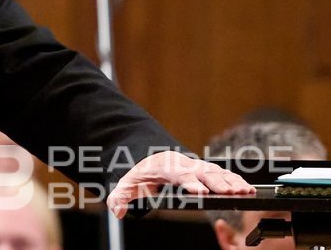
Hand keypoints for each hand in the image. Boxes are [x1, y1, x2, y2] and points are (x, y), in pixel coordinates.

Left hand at [106, 150, 254, 217]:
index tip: (200, 192)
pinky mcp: (206, 170)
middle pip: (202, 173)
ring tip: (245, 191)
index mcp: (165, 167)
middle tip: (231, 193)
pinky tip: (249, 188)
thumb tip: (118, 210)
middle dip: (217, 183)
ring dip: (231, 181)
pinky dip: (236, 180)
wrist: (151, 157)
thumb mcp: (127, 184)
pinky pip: (223, 174)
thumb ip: (120, 197)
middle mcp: (184, 165)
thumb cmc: (142, 173)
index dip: (189, 183)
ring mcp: (197, 166)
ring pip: (216, 172)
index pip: (179, 175)